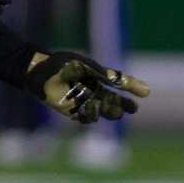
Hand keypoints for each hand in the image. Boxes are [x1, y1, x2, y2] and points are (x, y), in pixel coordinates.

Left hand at [28, 51, 149, 123]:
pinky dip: (92, 117)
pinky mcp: (74, 111)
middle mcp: (95, 89)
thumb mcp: (79, 64)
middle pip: (115, 100)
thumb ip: (96, 71)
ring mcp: (85, 101)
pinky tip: (92, 113)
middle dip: (125, 105)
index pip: (119, 81)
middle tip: (134, 108)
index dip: (133, 86)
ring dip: (109, 112)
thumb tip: (114, 78)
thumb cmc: (59, 64)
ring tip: (114, 111)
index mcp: (98, 75)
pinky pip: (88, 118)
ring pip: (104, 111)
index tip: (146, 92)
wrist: (37, 73)